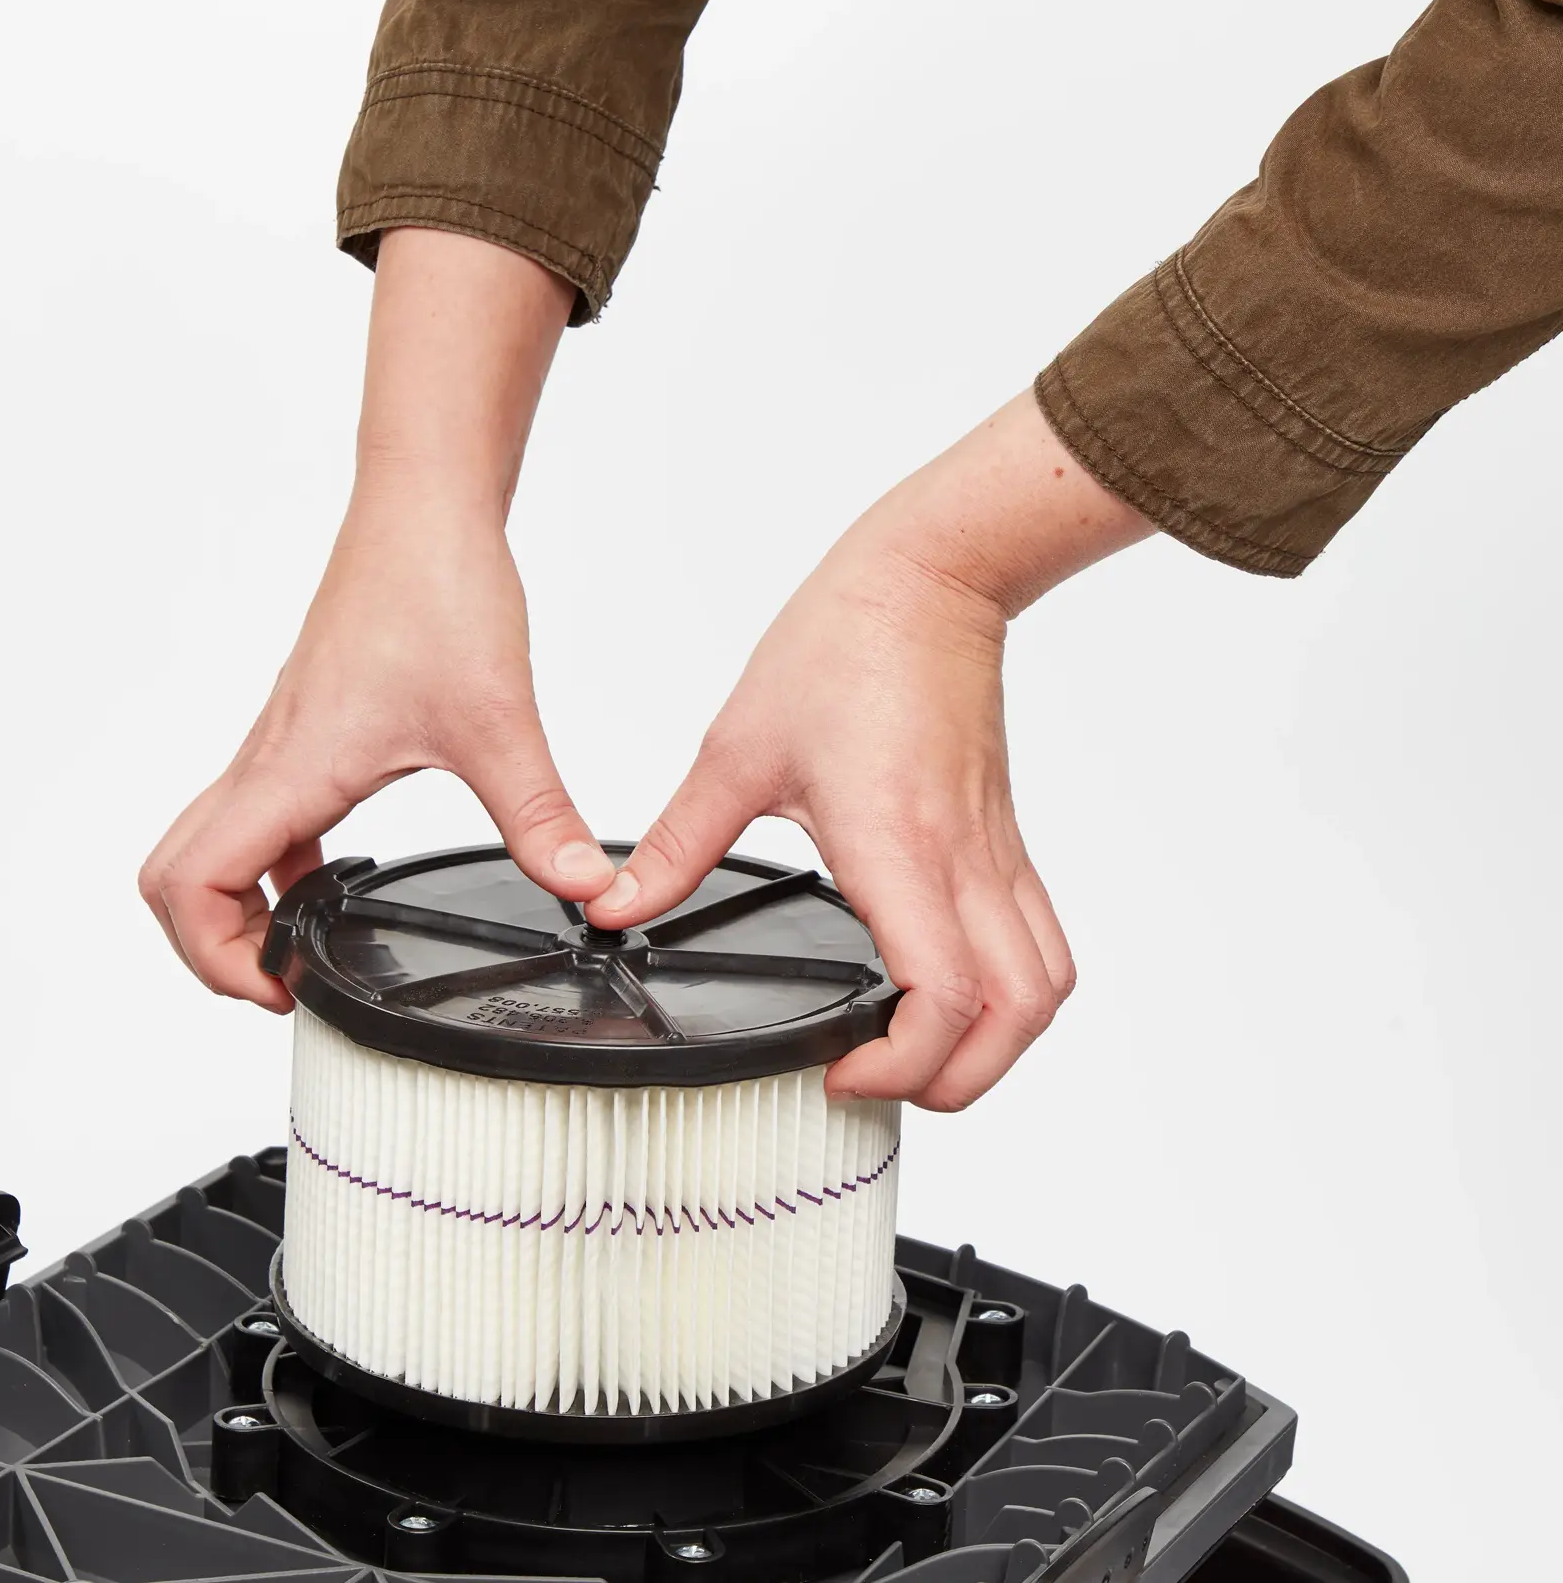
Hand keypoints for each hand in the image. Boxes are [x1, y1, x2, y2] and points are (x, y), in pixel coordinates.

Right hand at [141, 231, 612, 1009]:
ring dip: (239, 902)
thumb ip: (542, 816)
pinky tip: (337, 872)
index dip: (214, 958)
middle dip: (210, 945)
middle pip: (175, 873)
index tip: (283, 988)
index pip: (192, 883)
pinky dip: (277, 857)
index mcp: (294, 767)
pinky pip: (261, 807)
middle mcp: (271, 754)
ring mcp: (284, 737)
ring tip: (306, 945)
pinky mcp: (309, 720)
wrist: (424, 506)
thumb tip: (586, 886)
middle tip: (284, 979)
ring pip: (213, 837)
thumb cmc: (435, 588)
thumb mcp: (498, 723)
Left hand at [589, 392, 1151, 1108]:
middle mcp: (963, 860)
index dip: (903, 1065)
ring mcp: (996, 852)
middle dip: (961, 1081)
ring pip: (1046, 986)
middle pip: (1018, 1017)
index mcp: (898, 845)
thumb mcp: (736, 753)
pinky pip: (1037, 940)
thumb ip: (676, 844)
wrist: (930, 579)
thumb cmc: (844, 646)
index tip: (840, 1072)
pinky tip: (944, 988)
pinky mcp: (1005, 839)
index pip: (942, 996)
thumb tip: (615, 906)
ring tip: (918, 1052)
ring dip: (997, 1043)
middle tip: (880, 1081)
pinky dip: (1008, 991)